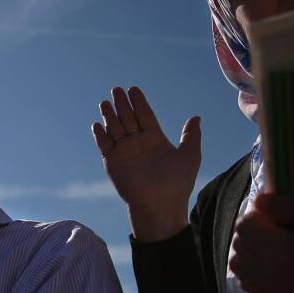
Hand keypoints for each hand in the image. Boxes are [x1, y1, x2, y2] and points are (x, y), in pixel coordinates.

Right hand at [92, 86, 200, 241]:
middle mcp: (138, 143)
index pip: (145, 115)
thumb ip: (191, 136)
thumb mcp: (190, 155)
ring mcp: (124, 152)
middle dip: (122, 104)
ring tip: (105, 102)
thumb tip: (196, 117)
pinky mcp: (113, 162)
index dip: (139, 102)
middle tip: (117, 89)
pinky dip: (100, 134)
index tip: (133, 89)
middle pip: (128, 118)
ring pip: (115, 128)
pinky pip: (104, 145)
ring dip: (110, 115)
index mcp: (155, 139)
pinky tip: (97, 124)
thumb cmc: (178, 183)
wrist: (160, 204)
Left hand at [229, 192, 293, 292]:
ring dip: (250, 250)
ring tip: (275, 245)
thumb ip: (288, 206)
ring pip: (238, 263)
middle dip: (254, 231)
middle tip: (279, 228)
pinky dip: (252, 270)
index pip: (246, 225)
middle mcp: (274, 275)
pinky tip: (272, 262)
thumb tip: (258, 200)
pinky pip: (247, 283)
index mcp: (284, 251)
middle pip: (241, 243)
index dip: (260, 214)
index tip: (278, 214)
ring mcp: (276, 292)